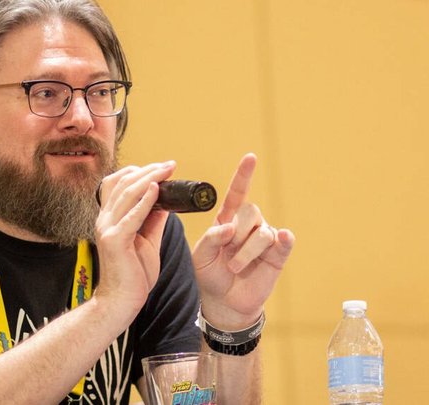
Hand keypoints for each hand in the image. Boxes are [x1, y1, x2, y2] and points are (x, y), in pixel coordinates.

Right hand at [93, 161, 175, 317]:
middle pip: (123, 183)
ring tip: (166, 170)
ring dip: (149, 178)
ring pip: (127, 194)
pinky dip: (145, 200)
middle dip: (147, 170)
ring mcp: (108, 229)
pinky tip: (156, 189)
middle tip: (169, 164)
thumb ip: (153, 220)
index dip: (137, 172)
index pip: (117, 184)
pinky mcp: (115, 241)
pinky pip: (131, 216)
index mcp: (110, 218)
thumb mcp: (147, 241)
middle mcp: (104, 220)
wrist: (121, 301)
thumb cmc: (133, 274)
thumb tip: (165, 202)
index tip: (160, 168)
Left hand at [192, 153, 294, 328]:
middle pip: (250, 212)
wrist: (224, 302)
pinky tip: (283, 238)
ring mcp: (265, 239)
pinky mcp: (278, 255)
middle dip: (236, 234)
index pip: (238, 193)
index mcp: (228, 220)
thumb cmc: (211, 274)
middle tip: (227, 255)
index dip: (244, 175)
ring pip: (262, 232)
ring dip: (246, 252)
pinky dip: (284, 240)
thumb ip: (210, 239)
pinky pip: (284, 242)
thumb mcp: (201, 256)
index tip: (250, 158)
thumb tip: (229, 227)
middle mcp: (249, 225)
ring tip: (236, 267)